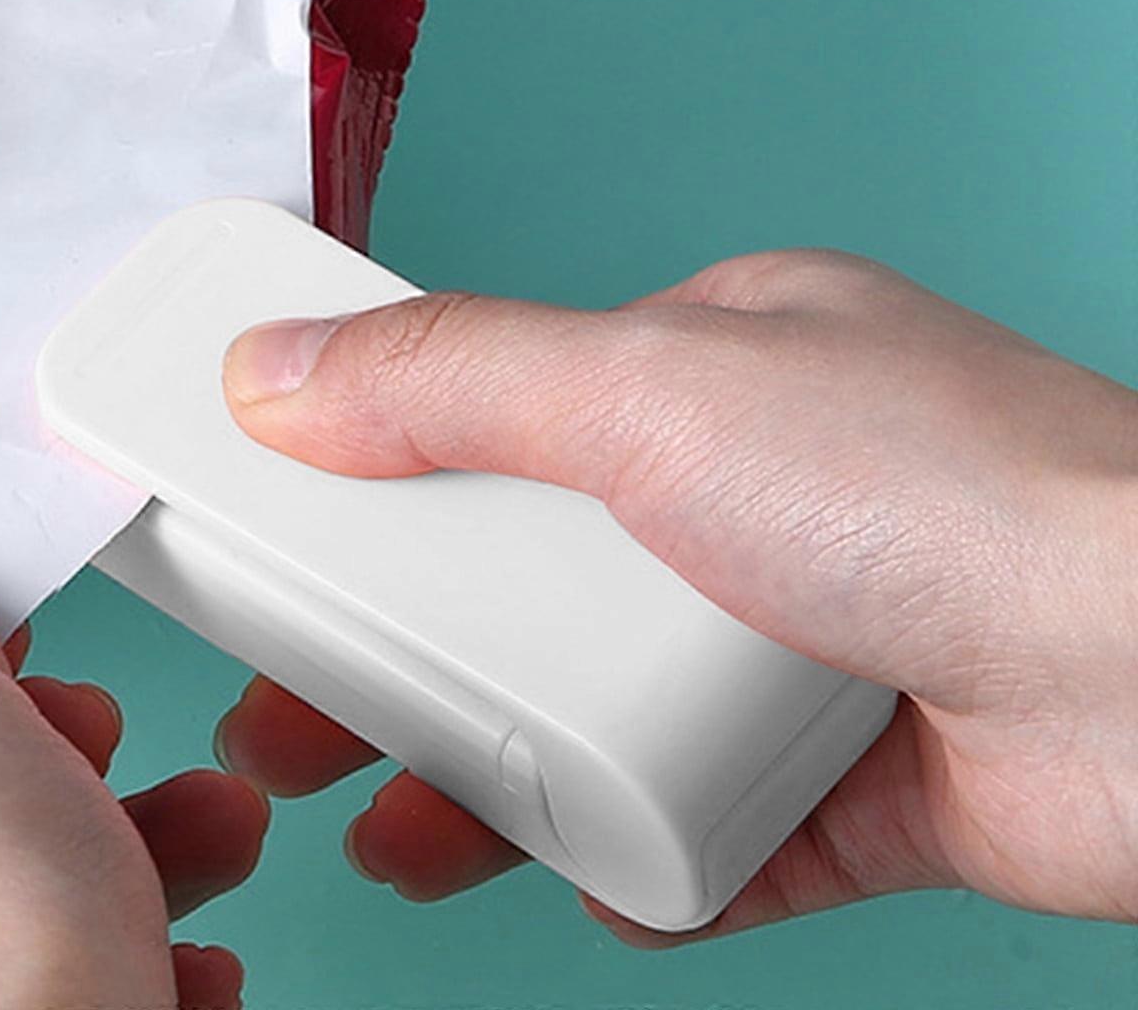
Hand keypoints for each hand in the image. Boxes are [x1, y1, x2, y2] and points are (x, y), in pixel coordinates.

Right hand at [212, 252, 1137, 941]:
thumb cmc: (950, 487)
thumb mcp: (648, 388)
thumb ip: (449, 376)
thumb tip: (282, 368)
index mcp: (707, 368)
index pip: (496, 397)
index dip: (376, 451)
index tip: (279, 505)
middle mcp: (743, 499)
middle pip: (522, 572)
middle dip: (396, 637)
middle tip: (288, 683)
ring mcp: (785, 641)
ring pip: (587, 707)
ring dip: (476, 760)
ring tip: (377, 804)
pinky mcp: (826, 778)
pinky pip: (682, 824)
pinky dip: (609, 852)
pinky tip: (534, 861)